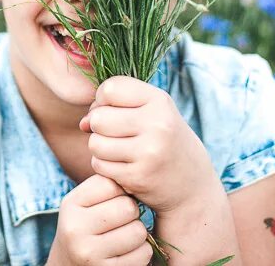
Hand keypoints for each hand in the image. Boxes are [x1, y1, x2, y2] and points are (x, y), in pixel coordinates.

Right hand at [47, 173, 152, 265]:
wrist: (69, 265)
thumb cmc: (85, 226)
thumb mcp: (83, 203)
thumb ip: (104, 186)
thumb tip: (137, 171)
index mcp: (70, 204)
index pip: (111, 184)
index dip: (121, 190)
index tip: (115, 199)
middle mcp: (76, 228)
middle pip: (128, 207)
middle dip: (131, 212)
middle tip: (122, 220)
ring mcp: (90, 253)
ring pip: (139, 232)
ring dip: (138, 234)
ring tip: (124, 236)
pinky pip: (143, 254)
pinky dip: (141, 252)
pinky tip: (126, 252)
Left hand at [78, 75, 220, 214]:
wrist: (192, 185)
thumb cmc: (164, 141)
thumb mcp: (152, 112)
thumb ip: (115, 106)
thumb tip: (82, 123)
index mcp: (160, 101)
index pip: (110, 88)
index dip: (103, 99)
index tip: (114, 110)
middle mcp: (157, 124)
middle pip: (98, 118)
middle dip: (98, 126)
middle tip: (114, 134)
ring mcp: (148, 152)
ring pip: (95, 143)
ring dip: (99, 147)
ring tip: (117, 150)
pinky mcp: (138, 176)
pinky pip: (99, 165)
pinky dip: (104, 165)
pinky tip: (121, 165)